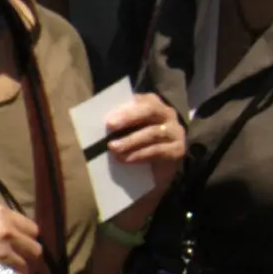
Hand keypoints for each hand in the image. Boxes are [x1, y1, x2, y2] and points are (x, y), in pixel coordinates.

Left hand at [102, 91, 185, 221]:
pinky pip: (159, 150)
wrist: (148, 173)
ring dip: (131, 140)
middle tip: (109, 125)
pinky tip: (127, 159)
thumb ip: (115, 123)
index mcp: (151, 104)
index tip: (108, 117)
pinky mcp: (177, 150)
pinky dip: (141, 154)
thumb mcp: (122, 131)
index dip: (125, 107)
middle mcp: (166, 114)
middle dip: (129, 117)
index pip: (141, 100)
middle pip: (150, 110)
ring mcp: (174, 131)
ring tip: (113, 148)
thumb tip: (95, 120)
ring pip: (153, 132)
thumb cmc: (130, 145)